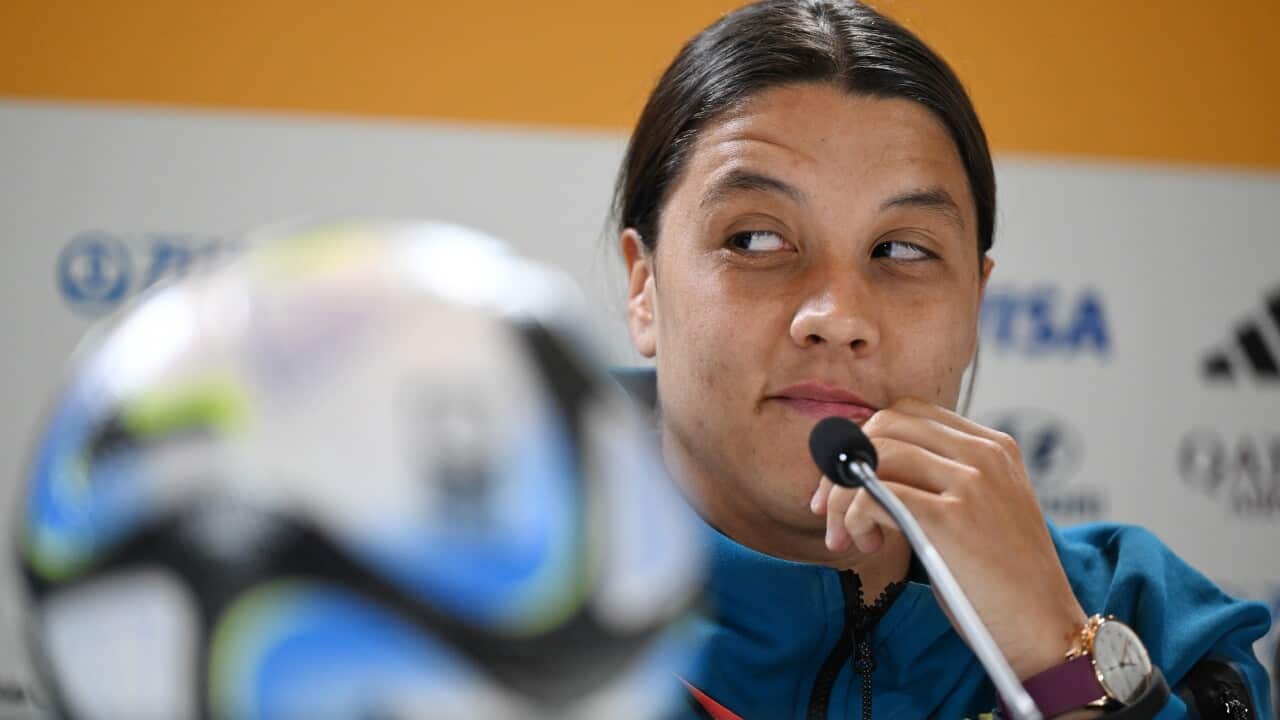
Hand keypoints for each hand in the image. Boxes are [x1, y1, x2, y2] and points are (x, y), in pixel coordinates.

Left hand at [809, 397, 1085, 679]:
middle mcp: (983, 455)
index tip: (845, 481)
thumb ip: (937, 481)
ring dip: (843, 497)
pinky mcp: (950, 518)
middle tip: (830, 510)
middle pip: (885, 425)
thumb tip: (864, 473)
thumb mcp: (980, 511)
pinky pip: (874, 494)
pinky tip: (864, 542)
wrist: (1045, 631)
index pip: (908, 413)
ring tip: (850, 536)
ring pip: (873, 457)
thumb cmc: (1005, 582)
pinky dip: (853, 514)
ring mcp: (970, 483)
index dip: (865, 442)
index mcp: (993, 447)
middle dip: (843, 465)